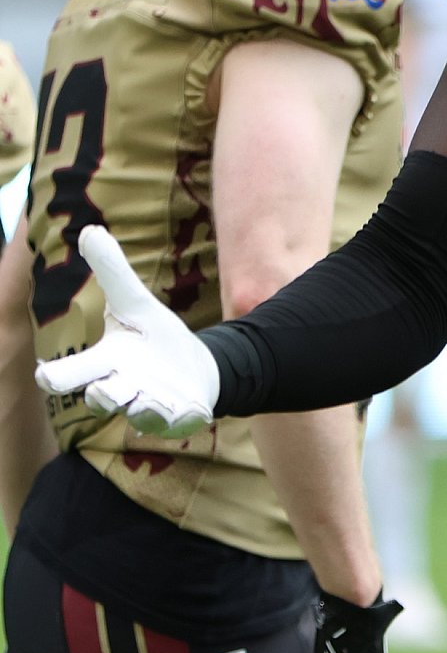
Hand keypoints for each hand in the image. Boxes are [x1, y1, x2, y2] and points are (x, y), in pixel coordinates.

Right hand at [33, 226, 218, 437]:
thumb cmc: (153, 338)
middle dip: (100, 394)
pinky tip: (191, 410)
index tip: (47, 376)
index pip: (70, 374)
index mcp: (105, 362)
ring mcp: (149, 406)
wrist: (195, 369)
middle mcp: (121, 389)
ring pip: (138, 413)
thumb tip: (90, 229)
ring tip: (149, 399)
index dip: (58, 376)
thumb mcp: (135, 303)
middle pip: (100, 397)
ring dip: (143, 406)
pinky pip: (176, 423)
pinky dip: (180, 417)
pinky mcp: (178, 417)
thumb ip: (113, 273)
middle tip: (101, 388)